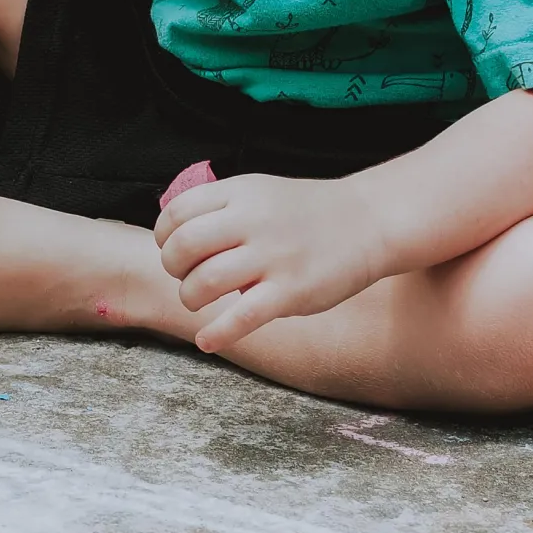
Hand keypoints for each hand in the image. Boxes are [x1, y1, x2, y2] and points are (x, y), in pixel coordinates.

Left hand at [154, 174, 382, 353]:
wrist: (369, 222)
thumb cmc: (306, 213)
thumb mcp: (260, 191)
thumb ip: (220, 208)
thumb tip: (174, 234)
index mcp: (240, 193)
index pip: (177, 212)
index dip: (164, 236)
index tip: (171, 250)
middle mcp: (253, 221)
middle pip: (184, 246)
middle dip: (173, 268)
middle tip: (186, 276)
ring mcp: (273, 257)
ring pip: (205, 282)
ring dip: (191, 298)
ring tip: (199, 302)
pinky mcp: (291, 292)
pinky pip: (242, 318)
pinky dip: (217, 333)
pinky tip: (206, 341)